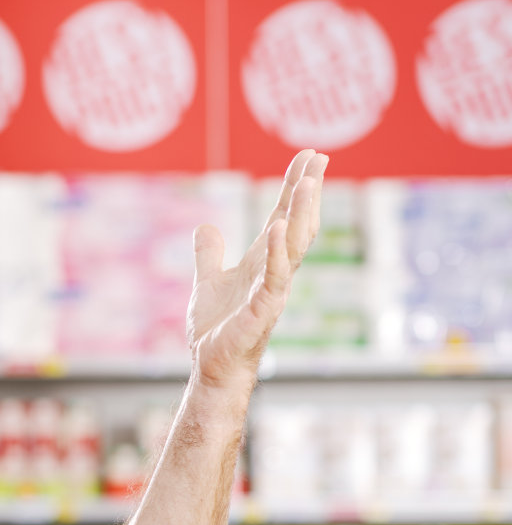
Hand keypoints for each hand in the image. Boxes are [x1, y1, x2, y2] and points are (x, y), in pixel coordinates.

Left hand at [187, 149, 327, 392]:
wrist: (212, 368)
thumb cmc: (216, 330)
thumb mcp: (207, 282)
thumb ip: (209, 254)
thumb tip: (206, 226)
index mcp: (262, 262)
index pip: (283, 216)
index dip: (294, 187)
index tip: (310, 156)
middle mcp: (274, 271)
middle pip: (297, 224)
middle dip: (307, 191)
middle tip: (319, 157)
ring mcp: (272, 290)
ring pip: (293, 246)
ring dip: (300, 213)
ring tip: (307, 182)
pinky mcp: (262, 310)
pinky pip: (273, 277)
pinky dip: (275, 252)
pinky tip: (276, 226)